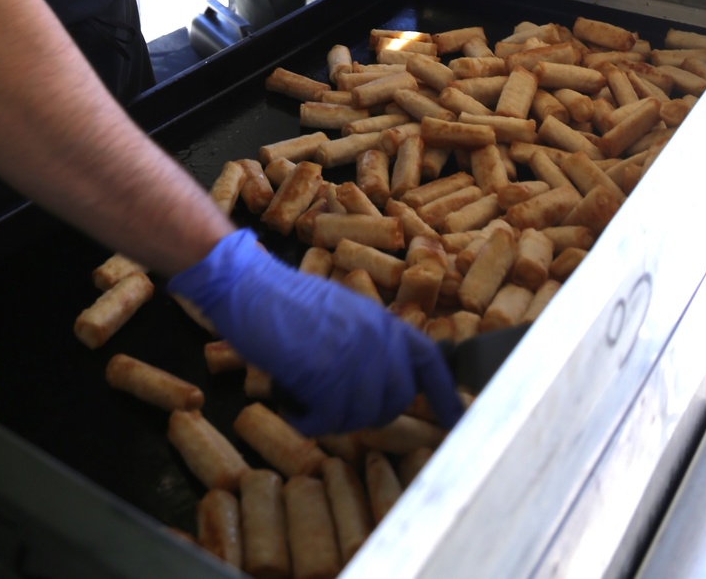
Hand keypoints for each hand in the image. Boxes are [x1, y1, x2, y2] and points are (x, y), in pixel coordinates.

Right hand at [168, 230, 463, 435]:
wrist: (249, 285)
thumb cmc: (288, 301)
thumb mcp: (344, 313)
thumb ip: (370, 342)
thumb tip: (387, 382)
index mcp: (383, 321)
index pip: (430, 362)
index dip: (447, 396)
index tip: (456, 420)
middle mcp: (376, 337)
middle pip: (396, 399)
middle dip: (371, 413)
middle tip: (336, 406)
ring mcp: (351, 355)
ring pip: (363, 415)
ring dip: (333, 418)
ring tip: (308, 401)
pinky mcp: (322, 372)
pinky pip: (327, 419)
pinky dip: (308, 420)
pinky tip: (292, 403)